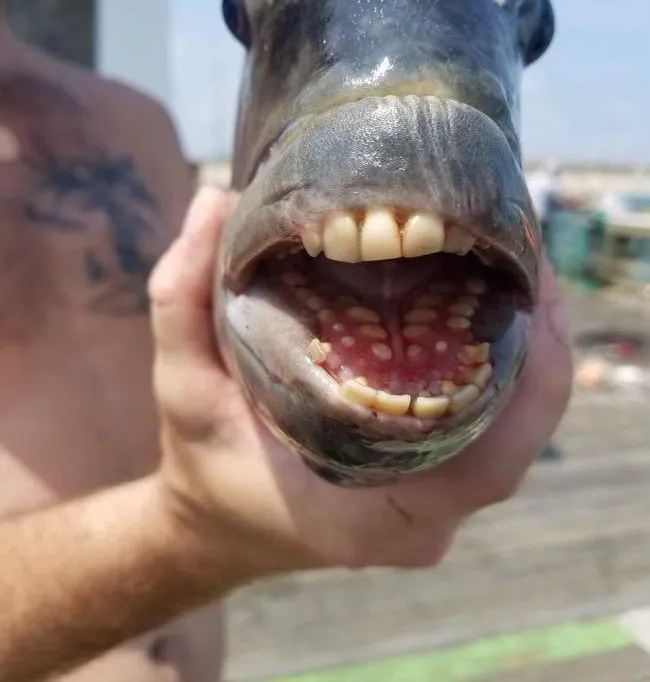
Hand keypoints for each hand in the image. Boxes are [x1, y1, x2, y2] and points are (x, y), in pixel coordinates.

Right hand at [148, 187, 571, 581]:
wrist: (217, 519)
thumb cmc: (203, 462)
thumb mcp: (180, 385)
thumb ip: (182, 296)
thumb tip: (217, 199)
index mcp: (366, 517)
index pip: (490, 467)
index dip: (535, 385)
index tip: (537, 293)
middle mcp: (419, 519)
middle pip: (516, 436)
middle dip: (538, 344)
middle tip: (528, 255)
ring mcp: (434, 502)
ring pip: (512, 428)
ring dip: (528, 348)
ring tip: (519, 267)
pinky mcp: (433, 478)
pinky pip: (492, 425)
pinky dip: (506, 367)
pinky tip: (493, 304)